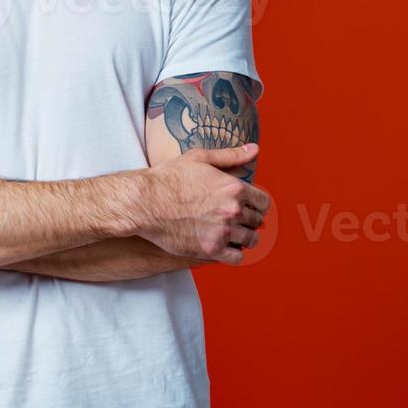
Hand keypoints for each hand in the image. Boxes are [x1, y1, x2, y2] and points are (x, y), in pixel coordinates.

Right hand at [139, 144, 270, 264]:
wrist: (143, 202)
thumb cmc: (167, 178)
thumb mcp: (198, 158)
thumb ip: (230, 156)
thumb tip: (255, 149)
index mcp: (234, 188)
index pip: (264, 202)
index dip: (256, 204)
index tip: (247, 206)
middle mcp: (233, 210)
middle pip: (257, 222)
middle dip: (248, 220)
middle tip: (234, 219)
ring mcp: (223, 231)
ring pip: (250, 241)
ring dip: (244, 238)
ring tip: (231, 234)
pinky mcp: (211, 249)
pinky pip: (237, 258)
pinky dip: (234, 254)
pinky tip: (224, 247)